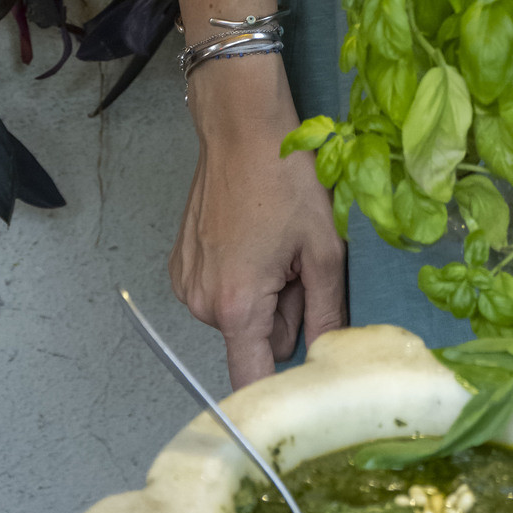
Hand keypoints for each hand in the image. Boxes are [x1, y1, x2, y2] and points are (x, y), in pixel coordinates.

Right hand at [170, 51, 346, 386]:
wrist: (241, 126)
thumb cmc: (285, 177)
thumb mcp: (323, 246)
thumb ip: (327, 311)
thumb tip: (331, 356)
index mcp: (237, 306)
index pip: (252, 382)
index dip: (281, 386)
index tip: (304, 378)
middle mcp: (202, 305)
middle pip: (255, 340)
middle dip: (282, 313)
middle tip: (296, 262)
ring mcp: (187, 285)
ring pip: (240, 315)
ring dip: (263, 292)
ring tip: (273, 242)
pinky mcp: (182, 266)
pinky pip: (221, 292)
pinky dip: (240, 274)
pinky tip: (250, 236)